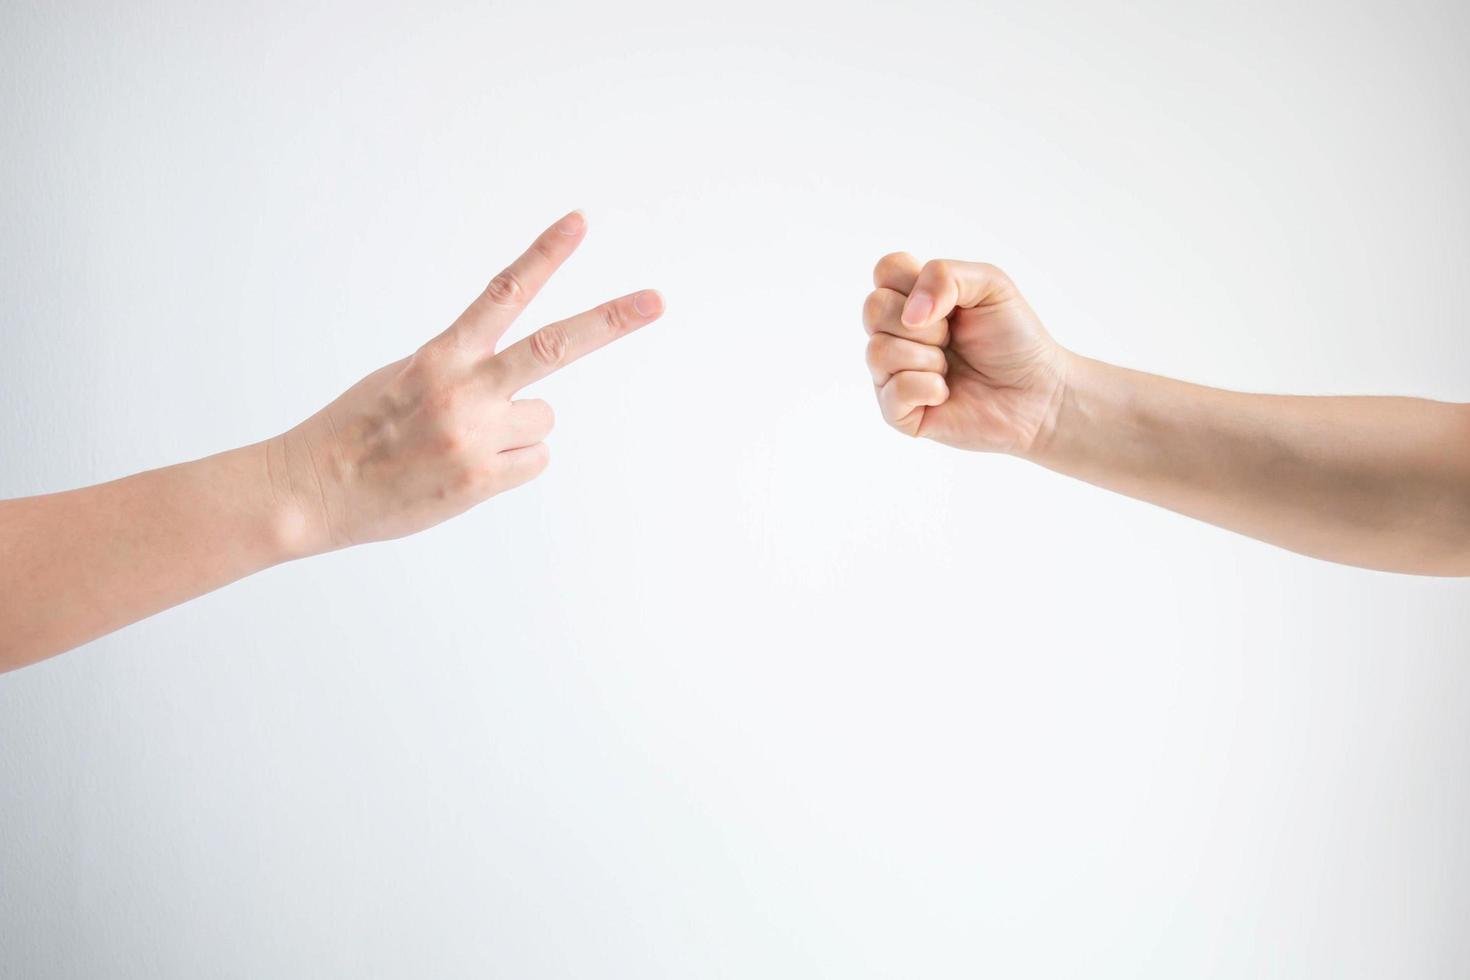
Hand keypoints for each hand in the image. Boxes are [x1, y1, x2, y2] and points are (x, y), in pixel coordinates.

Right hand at [269, 210, 663, 554]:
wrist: (310, 491)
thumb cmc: (356, 430)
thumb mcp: (402, 377)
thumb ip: (460, 368)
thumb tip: (516, 384)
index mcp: (439, 356)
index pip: (502, 293)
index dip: (544, 255)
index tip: (579, 222)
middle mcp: (463, 390)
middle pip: (555, 346)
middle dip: (612, 320)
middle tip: (657, 300)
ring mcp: (476, 436)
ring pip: (542, 418)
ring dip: (515, 428)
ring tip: (461, 443)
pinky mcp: (482, 480)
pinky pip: (533, 460)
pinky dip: (510, 464)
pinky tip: (465, 471)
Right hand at [862, 253, 1067, 454]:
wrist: (1037, 392)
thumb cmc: (1014, 338)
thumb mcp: (990, 285)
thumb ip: (945, 275)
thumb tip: (910, 314)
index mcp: (914, 299)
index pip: (885, 270)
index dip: (912, 281)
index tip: (948, 301)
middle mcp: (896, 334)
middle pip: (873, 309)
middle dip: (924, 324)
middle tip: (952, 337)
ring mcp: (893, 373)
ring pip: (878, 351)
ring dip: (928, 357)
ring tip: (951, 368)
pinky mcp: (899, 412)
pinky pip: (893, 392)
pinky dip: (927, 388)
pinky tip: (946, 392)